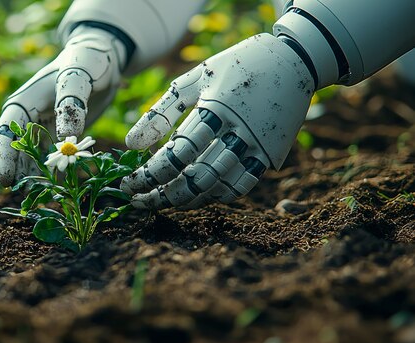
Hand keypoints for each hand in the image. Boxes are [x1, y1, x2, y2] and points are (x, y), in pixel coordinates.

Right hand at [0, 25, 126, 185]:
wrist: (100, 60)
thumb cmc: (86, 62)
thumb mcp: (79, 76)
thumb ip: (72, 103)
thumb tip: (66, 137)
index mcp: (23, 102)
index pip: (5, 133)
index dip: (3, 157)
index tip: (5, 179)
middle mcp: (27, 118)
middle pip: (14, 151)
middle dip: (15, 173)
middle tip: (22, 195)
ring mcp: (41, 129)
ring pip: (30, 159)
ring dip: (32, 176)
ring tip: (37, 196)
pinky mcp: (57, 137)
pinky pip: (49, 159)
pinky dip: (50, 173)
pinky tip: (55, 187)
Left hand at [121, 34, 314, 208]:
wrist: (293, 59)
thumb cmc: (233, 66)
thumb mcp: (193, 79)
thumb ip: (160, 112)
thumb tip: (130, 145)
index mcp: (217, 107)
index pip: (178, 153)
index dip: (150, 174)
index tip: (129, 183)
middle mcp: (239, 130)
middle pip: (197, 177)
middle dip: (163, 195)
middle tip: (139, 201)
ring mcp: (259, 146)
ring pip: (218, 187)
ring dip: (186, 200)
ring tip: (162, 201)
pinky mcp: (271, 155)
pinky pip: (241, 186)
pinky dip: (216, 196)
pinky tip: (195, 196)